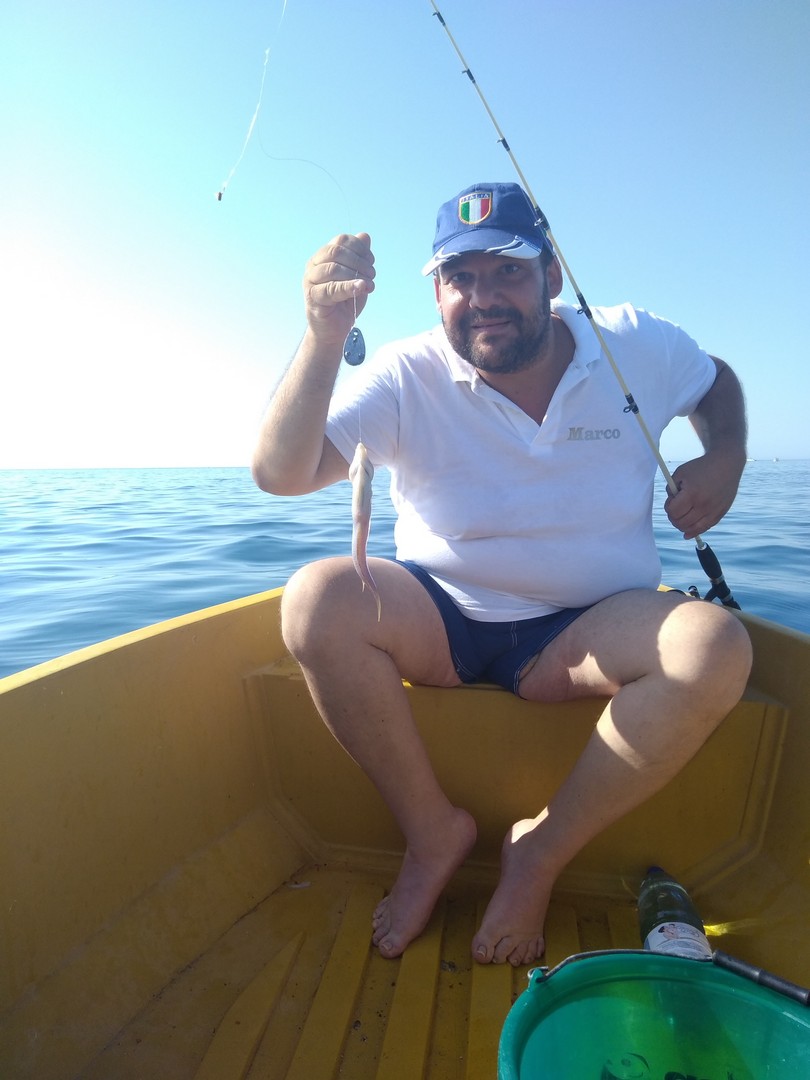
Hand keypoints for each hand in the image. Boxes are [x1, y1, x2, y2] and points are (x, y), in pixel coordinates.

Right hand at [303, 232, 375, 346]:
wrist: (334, 329)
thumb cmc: (344, 302)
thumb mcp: (356, 276)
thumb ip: (359, 257)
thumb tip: (364, 236)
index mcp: (323, 256)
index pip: (341, 241)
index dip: (360, 248)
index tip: (371, 261)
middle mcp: (314, 266)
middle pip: (336, 251)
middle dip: (359, 261)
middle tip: (372, 274)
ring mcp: (310, 281)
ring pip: (333, 268)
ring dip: (356, 275)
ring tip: (369, 285)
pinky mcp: (313, 298)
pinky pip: (331, 289)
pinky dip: (349, 287)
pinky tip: (361, 287)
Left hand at [664, 449, 744, 539]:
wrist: (726, 464)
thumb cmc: (701, 468)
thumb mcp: (681, 472)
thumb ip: (671, 489)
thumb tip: (670, 506)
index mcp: (692, 493)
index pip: (673, 511)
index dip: (668, 507)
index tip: (671, 501)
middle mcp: (703, 504)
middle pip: (681, 522)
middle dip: (673, 518)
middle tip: (674, 510)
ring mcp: (713, 510)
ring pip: (692, 529)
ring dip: (682, 526)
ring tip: (680, 519)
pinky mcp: (720, 513)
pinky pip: (704, 528)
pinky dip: (694, 532)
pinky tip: (687, 533)